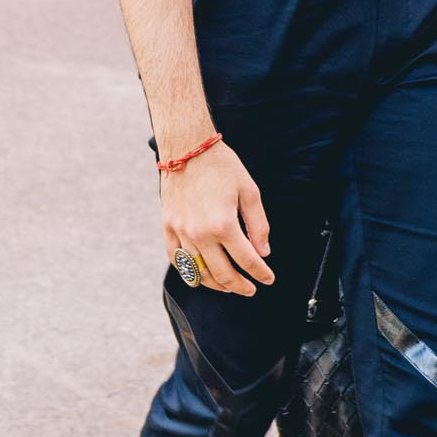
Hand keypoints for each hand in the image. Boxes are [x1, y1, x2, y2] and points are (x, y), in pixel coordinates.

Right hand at [160, 142, 273, 296]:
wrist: (187, 147)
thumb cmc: (221, 166)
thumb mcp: (249, 191)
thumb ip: (258, 224)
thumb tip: (263, 252)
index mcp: (223, 224)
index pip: (247, 260)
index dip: (261, 273)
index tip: (268, 279)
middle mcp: (200, 234)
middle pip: (223, 273)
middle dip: (240, 286)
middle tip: (251, 289)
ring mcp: (181, 232)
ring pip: (198, 272)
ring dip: (216, 284)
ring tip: (228, 287)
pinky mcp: (168, 227)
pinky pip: (176, 259)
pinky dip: (189, 272)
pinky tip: (201, 274)